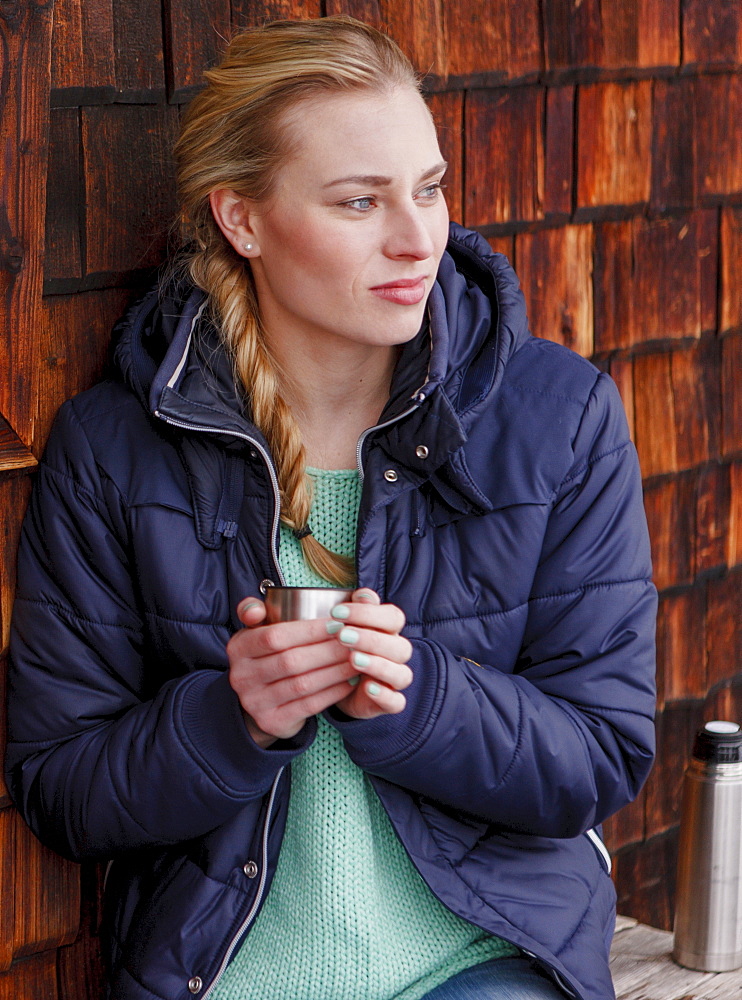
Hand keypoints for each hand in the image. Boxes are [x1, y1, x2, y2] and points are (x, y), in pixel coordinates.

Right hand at [226, 598, 358, 748]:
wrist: (258, 703)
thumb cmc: (266, 656)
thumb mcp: (255, 631)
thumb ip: (254, 611)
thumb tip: (256, 609)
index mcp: (238, 648)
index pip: (275, 636)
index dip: (309, 630)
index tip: (338, 624)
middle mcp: (242, 676)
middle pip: (291, 661)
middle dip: (328, 650)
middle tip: (354, 641)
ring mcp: (255, 702)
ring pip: (303, 684)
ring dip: (335, 671)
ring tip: (357, 659)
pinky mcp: (272, 721)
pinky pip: (308, 705)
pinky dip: (333, 692)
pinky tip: (350, 681)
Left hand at [331, 589, 412, 719]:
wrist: (339, 685)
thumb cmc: (345, 648)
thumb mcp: (347, 627)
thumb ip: (358, 609)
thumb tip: (364, 594)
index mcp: (389, 632)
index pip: (393, 617)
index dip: (368, 613)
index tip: (337, 612)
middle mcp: (396, 655)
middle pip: (400, 646)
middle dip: (371, 639)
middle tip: (342, 635)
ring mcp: (394, 681)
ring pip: (402, 674)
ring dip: (379, 666)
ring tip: (353, 660)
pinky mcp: (389, 703)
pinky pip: (397, 702)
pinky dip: (385, 696)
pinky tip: (368, 688)